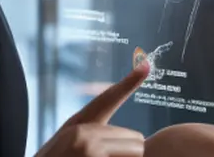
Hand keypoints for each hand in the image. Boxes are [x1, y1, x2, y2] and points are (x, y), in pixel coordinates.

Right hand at [34, 62, 149, 156]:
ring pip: (136, 153)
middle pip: (136, 140)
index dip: (129, 82)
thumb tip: (135, 143)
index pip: (107, 99)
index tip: (146, 65)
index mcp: (77, 125)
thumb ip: (95, 138)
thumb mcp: (68, 145)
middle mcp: (84, 133)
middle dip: (129, 155)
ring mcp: (89, 149)